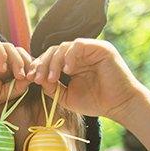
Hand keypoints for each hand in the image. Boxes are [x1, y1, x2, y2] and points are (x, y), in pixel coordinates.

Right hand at [0, 39, 32, 112]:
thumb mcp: (2, 92)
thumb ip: (17, 85)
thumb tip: (31, 78)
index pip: (19, 60)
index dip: (28, 67)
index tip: (33, 79)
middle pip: (16, 51)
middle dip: (25, 62)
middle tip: (27, 76)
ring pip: (8, 46)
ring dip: (16, 60)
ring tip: (17, 74)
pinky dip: (2, 55)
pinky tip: (1, 69)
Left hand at [29, 38, 143, 120]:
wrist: (120, 106)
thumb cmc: (96, 102)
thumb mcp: (67, 96)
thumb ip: (52, 87)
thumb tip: (36, 78)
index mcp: (72, 63)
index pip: (50, 58)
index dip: (38, 66)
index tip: (30, 79)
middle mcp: (80, 54)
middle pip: (54, 50)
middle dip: (42, 64)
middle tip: (37, 78)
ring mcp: (90, 49)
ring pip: (63, 47)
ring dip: (54, 62)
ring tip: (52, 77)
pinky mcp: (101, 48)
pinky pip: (79, 44)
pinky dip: (69, 56)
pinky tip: (68, 70)